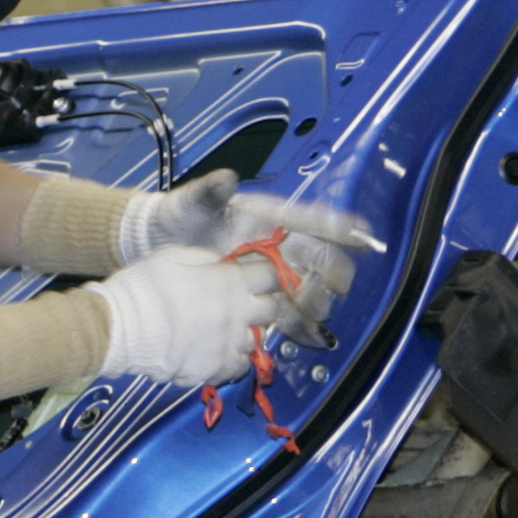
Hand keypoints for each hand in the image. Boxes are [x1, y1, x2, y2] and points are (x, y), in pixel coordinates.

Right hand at [85, 245, 281, 386]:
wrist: (118, 328)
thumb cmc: (142, 287)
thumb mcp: (172, 256)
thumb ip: (206, 257)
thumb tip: (225, 261)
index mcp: (228, 282)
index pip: (270, 275)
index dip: (267, 272)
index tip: (259, 273)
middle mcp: (237, 314)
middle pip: (272, 309)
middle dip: (263, 301)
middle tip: (247, 299)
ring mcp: (228, 344)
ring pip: (258, 339)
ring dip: (248, 331)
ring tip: (228, 327)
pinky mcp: (215, 368)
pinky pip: (241, 366)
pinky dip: (235, 358)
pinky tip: (220, 350)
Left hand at [121, 170, 371, 328]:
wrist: (154, 244)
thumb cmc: (178, 216)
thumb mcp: (191, 202)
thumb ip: (209, 192)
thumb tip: (226, 179)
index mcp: (267, 219)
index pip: (312, 220)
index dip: (340, 227)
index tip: (363, 237)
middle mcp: (276, 245)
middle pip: (319, 260)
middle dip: (332, 275)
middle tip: (336, 289)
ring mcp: (268, 272)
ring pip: (308, 290)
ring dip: (318, 304)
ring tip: (318, 317)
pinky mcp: (257, 295)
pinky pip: (287, 311)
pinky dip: (300, 325)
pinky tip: (310, 338)